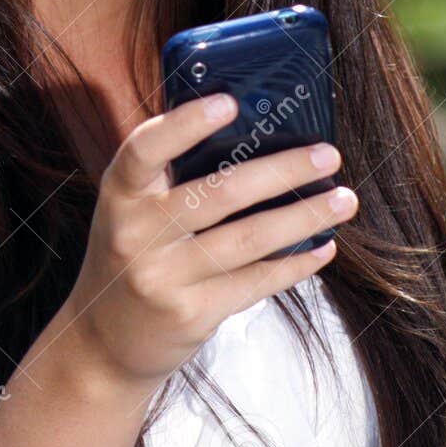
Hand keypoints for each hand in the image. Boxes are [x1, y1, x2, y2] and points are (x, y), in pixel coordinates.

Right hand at [62, 93, 357, 388]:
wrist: (102, 343)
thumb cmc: (130, 256)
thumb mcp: (130, 212)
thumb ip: (170, 178)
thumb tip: (253, 135)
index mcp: (119, 195)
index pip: (145, 149)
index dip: (185, 124)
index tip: (230, 103)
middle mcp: (135, 234)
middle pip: (220, 193)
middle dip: (283, 170)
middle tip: (328, 155)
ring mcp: (162, 278)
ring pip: (248, 239)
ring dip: (305, 216)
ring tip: (343, 199)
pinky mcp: (191, 314)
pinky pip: (255, 282)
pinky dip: (295, 263)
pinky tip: (323, 246)